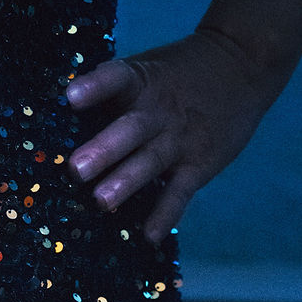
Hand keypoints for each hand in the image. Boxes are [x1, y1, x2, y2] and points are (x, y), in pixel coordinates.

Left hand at [66, 27, 288, 244]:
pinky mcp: (198, 165)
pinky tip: (149, 238)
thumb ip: (113, 93)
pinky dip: (165, 214)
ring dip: (125, 183)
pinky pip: (178, 193)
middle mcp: (158, 111)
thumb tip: (59, 119)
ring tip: (102, 202)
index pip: (115, 79)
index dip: (94, 88)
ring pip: (150, 162)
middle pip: (129, 130)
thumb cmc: (178, 73)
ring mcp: (179, 140)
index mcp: (141, 81)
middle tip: (76, 170)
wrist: (243, 64)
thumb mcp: (147, 68)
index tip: (69, 97)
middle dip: (103, 150)